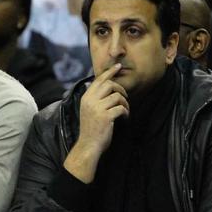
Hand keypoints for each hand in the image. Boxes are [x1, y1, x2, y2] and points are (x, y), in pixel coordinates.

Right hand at [65, 63, 127, 180]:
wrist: (88, 145)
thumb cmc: (91, 129)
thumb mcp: (89, 110)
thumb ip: (95, 99)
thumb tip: (107, 86)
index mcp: (86, 98)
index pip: (98, 80)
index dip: (109, 72)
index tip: (118, 66)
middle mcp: (90, 101)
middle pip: (110, 85)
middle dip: (121, 89)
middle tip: (125, 97)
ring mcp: (97, 108)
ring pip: (118, 96)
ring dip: (125, 103)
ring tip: (124, 111)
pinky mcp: (106, 117)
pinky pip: (121, 108)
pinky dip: (126, 112)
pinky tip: (124, 118)